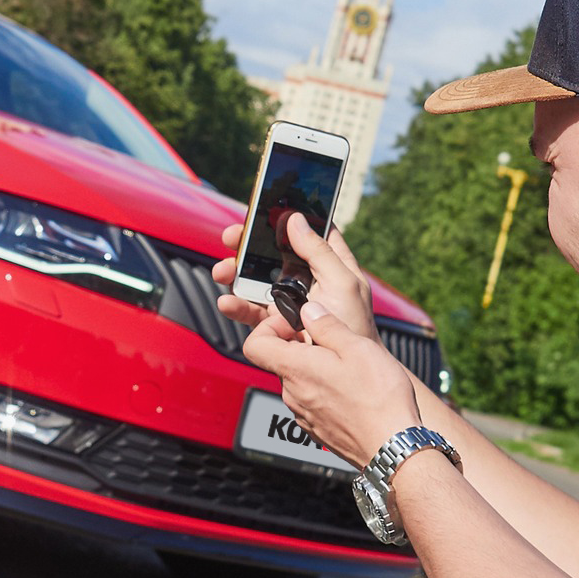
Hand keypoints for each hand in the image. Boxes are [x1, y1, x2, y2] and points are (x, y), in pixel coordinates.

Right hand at [211, 213, 375, 338]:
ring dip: (235, 272)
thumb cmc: (355, 327)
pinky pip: (249, 310)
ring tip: (223, 271)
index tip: (266, 206)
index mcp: (326, 262)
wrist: (347, 372)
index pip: (307, 230)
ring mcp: (287, 300)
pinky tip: (227, 301)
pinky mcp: (273, 323)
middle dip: (248, 244)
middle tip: (232, 237)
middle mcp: (304, 278)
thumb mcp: (344, 283)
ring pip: (255, 279)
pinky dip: (235, 304)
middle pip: (271, 251)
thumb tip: (295, 219)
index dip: (287, 216)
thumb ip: (320, 251)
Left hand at [241, 299, 421, 470]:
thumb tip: (308, 310)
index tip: (295, 324)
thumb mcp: (357, 347)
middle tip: (332, 343)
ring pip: (298, 381)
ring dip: (316, 370)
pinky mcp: (317, 429)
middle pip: (280, 361)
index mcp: (296, 369)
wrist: (392, 448)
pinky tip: (352, 392)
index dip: (269, 328)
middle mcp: (292, 394)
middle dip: (301, 347)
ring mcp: (303, 414)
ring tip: (348, 369)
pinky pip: (311, 402)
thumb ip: (327, 326)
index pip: (254, 344)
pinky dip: (324, 391)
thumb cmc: (378, 399)